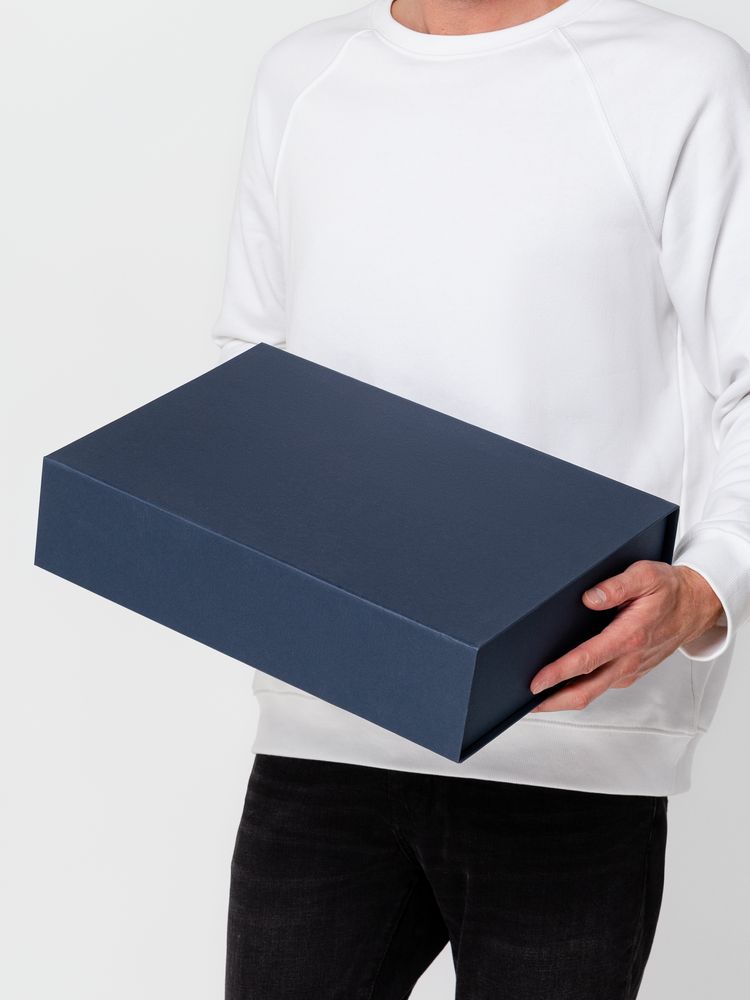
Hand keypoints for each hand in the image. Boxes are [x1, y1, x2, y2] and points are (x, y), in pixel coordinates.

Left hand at [527, 560, 723, 713]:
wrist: (696, 606)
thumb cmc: (669, 590)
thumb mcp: (646, 576)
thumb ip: (617, 586)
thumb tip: (590, 597)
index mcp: (630, 636)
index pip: (587, 661)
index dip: (559, 673)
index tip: (536, 681)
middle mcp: (629, 659)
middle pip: (585, 691)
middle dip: (553, 701)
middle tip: (524, 702)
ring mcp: (629, 670)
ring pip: (592, 692)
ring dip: (563, 698)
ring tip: (534, 697)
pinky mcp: (629, 672)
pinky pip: (600, 686)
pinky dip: (578, 689)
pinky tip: (560, 684)